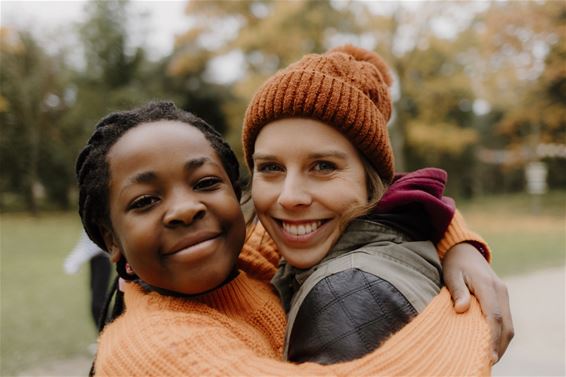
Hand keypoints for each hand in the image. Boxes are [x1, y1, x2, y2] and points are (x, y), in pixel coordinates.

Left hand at [442, 242, 513, 363]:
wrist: (465, 250)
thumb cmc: (455, 264)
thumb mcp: (451, 274)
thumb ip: (457, 291)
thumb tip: (461, 309)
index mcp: (488, 286)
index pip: (494, 316)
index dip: (492, 336)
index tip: (487, 353)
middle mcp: (500, 291)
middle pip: (505, 324)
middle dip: (499, 345)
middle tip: (488, 361)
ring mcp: (503, 294)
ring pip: (509, 323)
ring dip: (502, 342)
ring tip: (490, 358)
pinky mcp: (502, 297)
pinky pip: (505, 319)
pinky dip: (501, 334)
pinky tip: (491, 344)